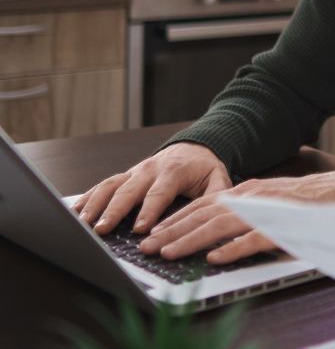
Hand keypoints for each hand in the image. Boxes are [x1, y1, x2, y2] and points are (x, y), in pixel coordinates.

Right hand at [73, 142, 230, 235]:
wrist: (194, 146)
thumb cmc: (205, 167)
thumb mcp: (218, 178)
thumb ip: (217, 194)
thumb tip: (218, 211)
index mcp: (173, 172)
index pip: (159, 193)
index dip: (148, 211)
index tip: (140, 229)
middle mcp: (149, 170)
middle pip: (128, 191)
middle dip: (114, 211)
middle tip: (101, 229)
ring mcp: (134, 171)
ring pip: (110, 186)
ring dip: (95, 204)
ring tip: (82, 224)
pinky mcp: (125, 175)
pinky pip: (103, 185)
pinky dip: (87, 198)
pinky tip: (75, 212)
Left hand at [138, 170, 334, 263]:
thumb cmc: (311, 202)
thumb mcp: (272, 202)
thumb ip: (248, 213)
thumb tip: (220, 234)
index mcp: (249, 191)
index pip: (204, 204)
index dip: (177, 219)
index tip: (154, 234)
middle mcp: (253, 196)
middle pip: (205, 213)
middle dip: (173, 230)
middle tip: (147, 247)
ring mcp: (268, 209)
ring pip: (222, 224)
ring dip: (192, 239)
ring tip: (169, 253)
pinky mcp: (286, 224)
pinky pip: (255, 238)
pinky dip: (233, 248)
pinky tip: (215, 259)